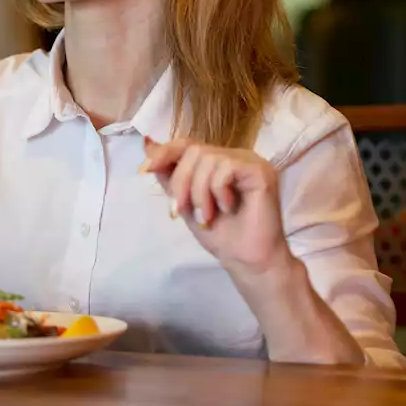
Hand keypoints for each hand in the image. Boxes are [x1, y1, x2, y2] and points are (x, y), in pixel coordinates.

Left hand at [141, 136, 294, 273]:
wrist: (245, 261)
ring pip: (208, 159)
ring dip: (199, 193)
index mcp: (218, 161)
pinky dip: (218, 191)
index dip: (164, 153)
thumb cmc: (221, 235)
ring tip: (206, 217)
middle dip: (181, 181)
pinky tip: (227, 209)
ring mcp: (250, 161)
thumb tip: (147, 145)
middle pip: (194, 150)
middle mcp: (235, 156)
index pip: (188, 144)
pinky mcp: (260, 171)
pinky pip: (226, 167)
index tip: (145, 169)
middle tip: (181, 211)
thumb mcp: (186, 202)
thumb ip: (170, 175)